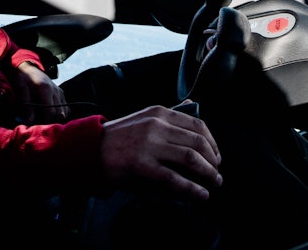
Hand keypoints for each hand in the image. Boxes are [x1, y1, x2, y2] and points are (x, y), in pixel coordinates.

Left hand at [12, 60, 68, 123]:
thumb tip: (30, 121)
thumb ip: (26, 105)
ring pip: (64, 112)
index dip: (45, 122)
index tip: (37, 127)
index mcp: (46, 89)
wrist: (29, 68)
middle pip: (59, 114)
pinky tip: (51, 116)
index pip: (51, 112)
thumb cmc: (23, 79)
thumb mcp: (21, 89)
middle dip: (50, 122)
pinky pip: (66, 108)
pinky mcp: (61, 93)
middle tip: (40, 126)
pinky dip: (60, 114)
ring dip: (56, 119)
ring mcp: (60, 92)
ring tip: (45, 121)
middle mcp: (56, 91)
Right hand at [100, 104, 222, 201]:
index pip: (197, 124)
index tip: (216, 155)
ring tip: (213, 183)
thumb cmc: (120, 137)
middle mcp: (157, 125)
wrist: (91, 149)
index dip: (212, 142)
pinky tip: (200, 194)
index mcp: (160, 112)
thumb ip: (168, 118)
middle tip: (216, 172)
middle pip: (198, 142)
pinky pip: (174, 178)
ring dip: (207, 173)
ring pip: (190, 158)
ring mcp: (149, 145)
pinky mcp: (142, 165)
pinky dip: (192, 188)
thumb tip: (194, 112)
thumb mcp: (145, 118)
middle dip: (213, 160)